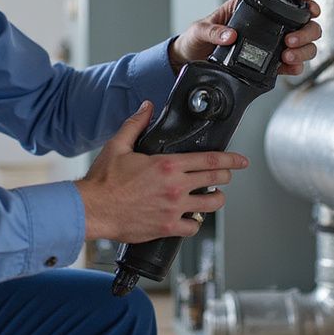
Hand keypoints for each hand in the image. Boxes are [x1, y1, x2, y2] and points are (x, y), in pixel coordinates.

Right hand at [76, 101, 248, 242]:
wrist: (92, 209)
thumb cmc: (103, 181)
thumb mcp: (118, 145)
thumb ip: (136, 124)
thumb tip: (147, 107)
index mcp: (167, 165)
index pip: (210, 160)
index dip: (232, 160)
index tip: (241, 161)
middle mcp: (175, 187)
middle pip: (216, 180)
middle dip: (225, 177)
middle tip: (226, 176)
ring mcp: (174, 209)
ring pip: (211, 205)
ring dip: (215, 199)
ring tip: (211, 197)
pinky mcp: (167, 227)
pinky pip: (194, 227)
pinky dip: (195, 222)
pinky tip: (191, 218)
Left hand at [167, 0, 321, 75]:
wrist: (191, 60)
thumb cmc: (196, 38)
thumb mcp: (200, 29)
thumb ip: (213, 31)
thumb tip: (229, 35)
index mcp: (251, 8)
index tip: (306, 0)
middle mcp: (266, 25)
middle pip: (302, 22)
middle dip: (306, 30)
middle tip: (292, 39)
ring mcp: (271, 44)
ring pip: (303, 43)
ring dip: (304, 49)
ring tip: (288, 55)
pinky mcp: (269, 63)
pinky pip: (291, 64)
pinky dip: (296, 66)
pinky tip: (290, 67)